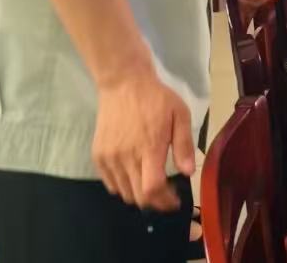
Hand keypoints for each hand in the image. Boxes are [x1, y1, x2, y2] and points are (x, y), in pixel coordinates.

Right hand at [93, 69, 194, 210]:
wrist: (123, 83)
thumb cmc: (156, 98)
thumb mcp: (179, 114)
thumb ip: (184, 145)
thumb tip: (188, 172)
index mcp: (149, 147)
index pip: (152, 189)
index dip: (164, 201)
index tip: (174, 201)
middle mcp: (126, 157)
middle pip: (138, 197)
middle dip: (155, 202)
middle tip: (166, 196)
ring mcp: (109, 157)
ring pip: (124, 192)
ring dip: (139, 195)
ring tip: (150, 185)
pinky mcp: (98, 155)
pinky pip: (110, 183)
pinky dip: (122, 186)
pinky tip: (133, 175)